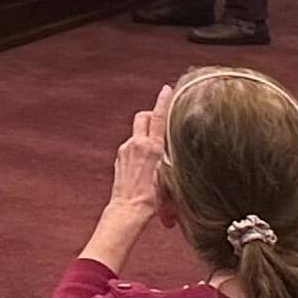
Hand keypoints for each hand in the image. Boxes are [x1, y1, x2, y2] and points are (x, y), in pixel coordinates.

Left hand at [107, 90, 171, 216]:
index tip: (166, 89)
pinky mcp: (119, 157)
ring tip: (155, 150)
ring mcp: (125, 150)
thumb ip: (173, 162)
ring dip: (144, 134)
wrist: (128, 209)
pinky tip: (145, 163)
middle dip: (151, 115)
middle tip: (160, 122)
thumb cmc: (152, 200)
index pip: (158, 117)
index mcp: (152, 148)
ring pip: (136, 132)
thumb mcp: (170, 178)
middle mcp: (136, 144)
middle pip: (142, 116)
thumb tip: (179, 157)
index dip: (163, 102)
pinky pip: (130, 145)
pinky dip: (138, 147)